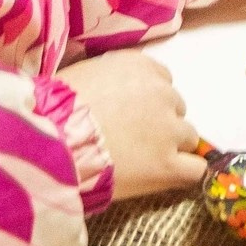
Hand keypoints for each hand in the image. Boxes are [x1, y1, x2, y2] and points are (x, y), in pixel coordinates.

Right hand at [58, 50, 203, 200]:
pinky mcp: (167, 165)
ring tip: (142, 162)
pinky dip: (185, 173)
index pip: (162, 80)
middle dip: (159, 122)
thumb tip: (110, 89)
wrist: (49, 143)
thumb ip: (109, 78)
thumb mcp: (82, 75)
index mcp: (140, 67)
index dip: (148, 100)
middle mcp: (162, 93)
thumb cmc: (52, 110)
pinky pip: (195, 169)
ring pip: (188, 137)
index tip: (131, 114)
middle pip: (176, 108)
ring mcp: (169, 130)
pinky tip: (169, 178)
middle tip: (132, 140)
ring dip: (171, 147)